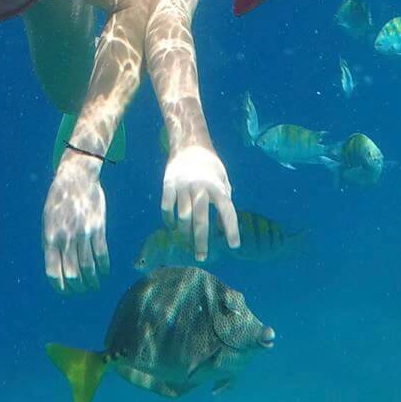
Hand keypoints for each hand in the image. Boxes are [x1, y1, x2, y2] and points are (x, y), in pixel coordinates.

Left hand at [42, 151, 108, 292]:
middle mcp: (66, 238)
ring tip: (93, 286)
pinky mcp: (98, 228)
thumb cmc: (59, 200)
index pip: (53, 271)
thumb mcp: (48, 221)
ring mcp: (82, 234)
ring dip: (91, 281)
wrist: (76, 177)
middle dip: (77, 287)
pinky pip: (101, 253)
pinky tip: (104, 272)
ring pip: (88, 267)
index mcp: (50, 238)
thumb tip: (55, 266)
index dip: (59, 286)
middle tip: (81, 290)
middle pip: (72, 273)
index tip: (65, 291)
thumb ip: (51, 243)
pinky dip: (103, 267)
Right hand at [161, 143, 238, 261]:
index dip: (231, 229)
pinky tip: (172, 226)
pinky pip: (167, 207)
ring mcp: (183, 186)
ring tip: (187, 242)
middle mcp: (200, 187)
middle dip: (201, 241)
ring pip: (182, 217)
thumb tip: (221, 225)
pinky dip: (168, 219)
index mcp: (217, 186)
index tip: (233, 245)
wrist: (189, 144)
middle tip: (202, 257)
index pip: (227, 211)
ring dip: (184, 233)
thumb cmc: (210, 165)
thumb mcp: (223, 179)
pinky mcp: (168, 184)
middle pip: (200, 220)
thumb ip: (224, 199)